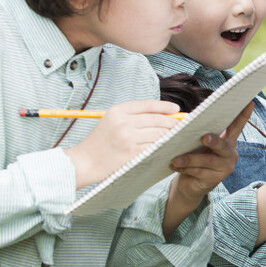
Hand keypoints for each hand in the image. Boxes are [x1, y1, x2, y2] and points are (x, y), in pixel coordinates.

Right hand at [66, 100, 186, 187]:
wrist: (84, 162)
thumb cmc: (99, 143)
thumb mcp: (110, 121)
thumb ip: (132, 116)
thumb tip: (160, 115)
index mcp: (117, 111)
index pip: (147, 105)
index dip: (164, 106)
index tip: (176, 109)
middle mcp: (123, 122)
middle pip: (156, 119)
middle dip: (172, 122)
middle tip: (181, 125)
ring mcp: (128, 138)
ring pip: (158, 134)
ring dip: (169, 135)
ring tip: (177, 137)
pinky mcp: (132, 153)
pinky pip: (154, 147)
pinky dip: (163, 147)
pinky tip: (168, 147)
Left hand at [167, 102, 252, 206]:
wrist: (189, 184)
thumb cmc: (194, 158)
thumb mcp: (198, 144)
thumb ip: (199, 134)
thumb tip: (186, 122)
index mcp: (228, 141)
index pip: (237, 126)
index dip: (243, 115)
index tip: (250, 102)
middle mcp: (230, 153)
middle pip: (222, 145)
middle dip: (213, 141)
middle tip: (204, 138)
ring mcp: (225, 167)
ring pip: (207, 160)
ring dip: (189, 159)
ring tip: (175, 159)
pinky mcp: (215, 179)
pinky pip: (199, 172)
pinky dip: (186, 168)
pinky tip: (174, 166)